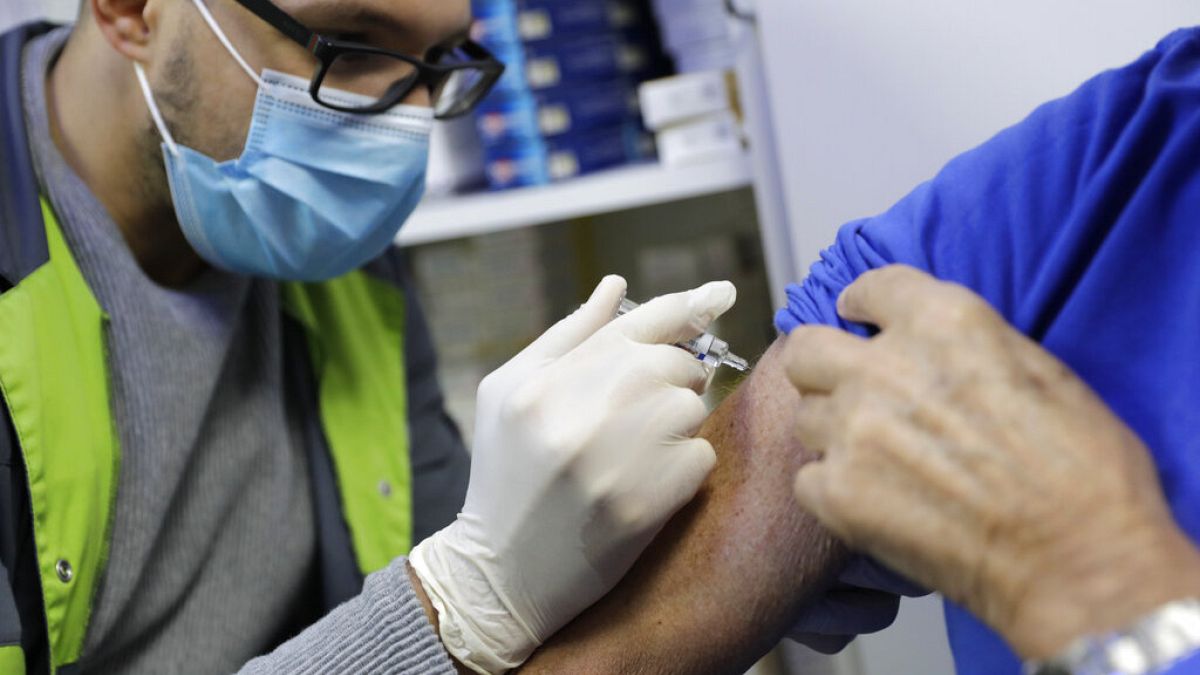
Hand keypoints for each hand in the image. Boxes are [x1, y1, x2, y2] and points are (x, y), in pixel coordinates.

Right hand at [411, 275, 733, 672]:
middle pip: (672, 363)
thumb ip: (566, 337)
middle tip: (646, 410)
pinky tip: (645, 484)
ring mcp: (611, 458)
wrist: (500, 573)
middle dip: (673, 380)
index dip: (687, 304)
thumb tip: (618, 286)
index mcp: (545, 380)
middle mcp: (578, 410)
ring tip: (635, 453)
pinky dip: (684, 468)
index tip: (722, 294)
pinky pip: (699, 457)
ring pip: (689, 408)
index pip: (635, 324)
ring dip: (676, 426)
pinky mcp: (642, 503)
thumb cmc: (505, 474)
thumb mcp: (509, 393)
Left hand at [783, 265, 1199, 658]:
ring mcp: (854, 430)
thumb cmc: (1085, 470)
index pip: (869, 288)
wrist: (1081, 560)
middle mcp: (886, 367)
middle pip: (808, 350)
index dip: (861, 307)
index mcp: (943, 321)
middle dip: (825, 368)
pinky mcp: (839, 492)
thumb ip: (968, 345)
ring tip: (877, 461)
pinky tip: (876, 503)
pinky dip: (835, 491)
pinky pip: (808, 479)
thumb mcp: (1041, 370)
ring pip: (805, 417)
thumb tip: (929, 348)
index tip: (857, 318)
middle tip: (850, 392)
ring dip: (833, 433)